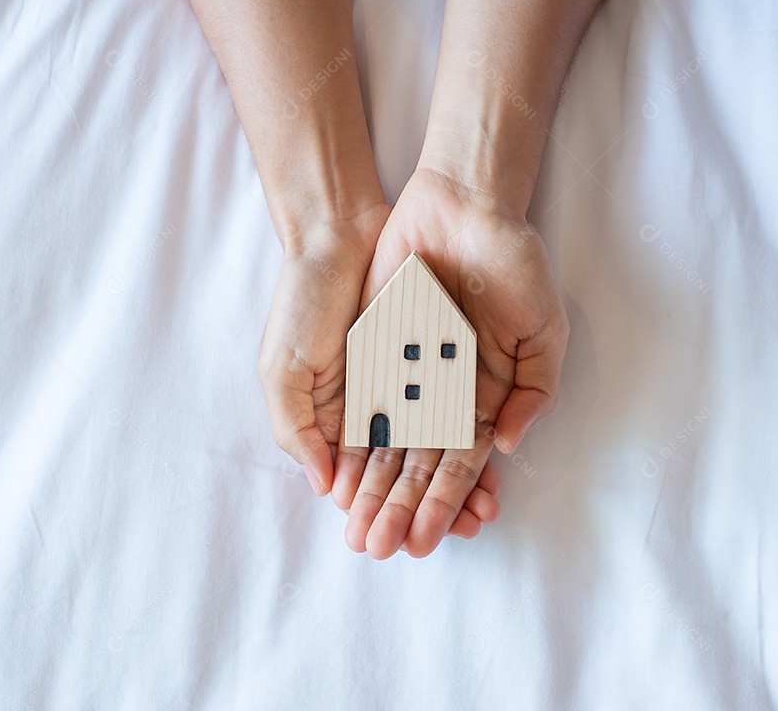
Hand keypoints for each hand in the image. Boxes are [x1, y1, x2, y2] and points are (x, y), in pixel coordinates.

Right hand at [259, 205, 503, 543]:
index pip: (360, 479)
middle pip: (404, 471)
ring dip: (456, 485)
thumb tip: (324, 485)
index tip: (393, 544)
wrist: (340, 232)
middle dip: (421, 510)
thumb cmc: (302, 301)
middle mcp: (375, 407)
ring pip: (437, 445)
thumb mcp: (283, 368)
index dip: (377, 511)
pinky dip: (475, 436)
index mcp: (333, 418)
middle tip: (441, 543)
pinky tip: (494, 463)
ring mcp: (409, 382)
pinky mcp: (438, 356)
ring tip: (479, 518)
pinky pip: (461, 404)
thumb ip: (298, 428)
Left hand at [332, 168, 569, 557]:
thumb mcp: (543, 329)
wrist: (462, 205)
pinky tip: (339, 479)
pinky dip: (351, 443)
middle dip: (400, 508)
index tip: (424, 540)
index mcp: (485, 395)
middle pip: (419, 464)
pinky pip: (361, 403)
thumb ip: (533, 391)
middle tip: (380, 548)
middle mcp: (443, 394)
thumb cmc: (513, 264)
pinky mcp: (374, 351)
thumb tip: (506, 447)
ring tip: (358, 530)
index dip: (445, 504)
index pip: (462, 464)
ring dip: (373, 489)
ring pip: (387, 444)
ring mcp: (407, 374)